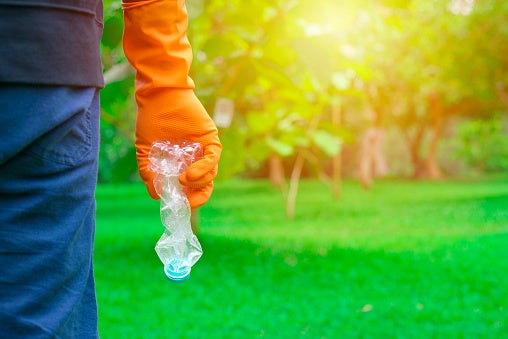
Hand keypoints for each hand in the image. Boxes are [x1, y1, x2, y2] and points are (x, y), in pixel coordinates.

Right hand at [122, 0, 221, 206]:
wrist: (158, 96)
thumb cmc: (152, 120)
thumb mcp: (146, 152)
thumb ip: (149, 174)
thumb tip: (156, 195)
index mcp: (183, 162)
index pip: (193, 186)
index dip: (190, 198)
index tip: (181, 204)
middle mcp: (196, 157)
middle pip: (206, 183)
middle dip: (198, 196)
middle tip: (187, 200)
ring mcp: (204, 148)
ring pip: (211, 173)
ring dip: (199, 181)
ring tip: (183, 180)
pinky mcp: (210, 138)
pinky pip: (213, 158)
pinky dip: (204, 169)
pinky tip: (190, 174)